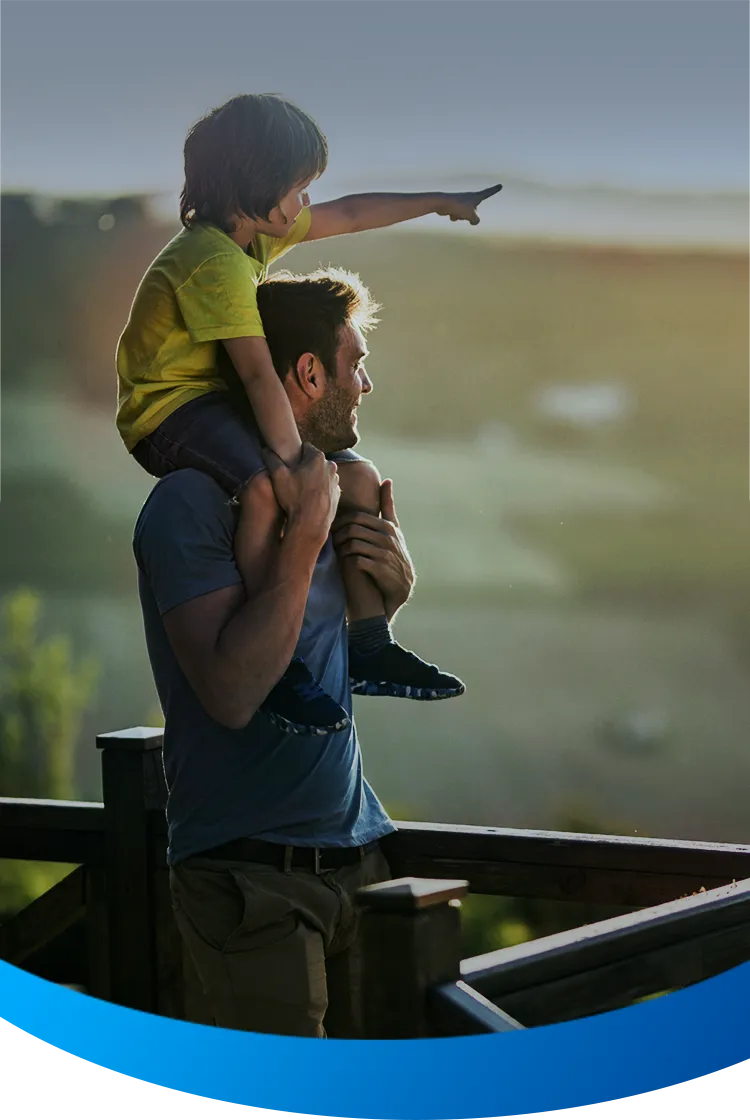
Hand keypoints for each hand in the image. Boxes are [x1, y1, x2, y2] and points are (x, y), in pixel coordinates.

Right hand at [262, 443, 339, 543]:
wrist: (310, 524)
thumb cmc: (294, 498)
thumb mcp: (278, 476)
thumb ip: (271, 459)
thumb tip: (265, 449)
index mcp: (317, 457)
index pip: (305, 447)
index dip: (295, 455)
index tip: (289, 465)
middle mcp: (330, 466)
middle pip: (313, 461)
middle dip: (304, 467)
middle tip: (293, 478)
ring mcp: (335, 481)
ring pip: (320, 474)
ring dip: (313, 478)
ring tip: (300, 490)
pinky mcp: (337, 494)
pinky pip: (326, 487)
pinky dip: (319, 490)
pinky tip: (309, 499)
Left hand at [332, 480, 414, 620]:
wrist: (401, 585)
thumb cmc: (393, 552)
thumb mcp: (393, 528)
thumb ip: (388, 506)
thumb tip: (387, 480)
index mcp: (388, 526)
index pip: (358, 517)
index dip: (341, 521)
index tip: (333, 527)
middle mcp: (388, 538)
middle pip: (353, 529)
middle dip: (338, 534)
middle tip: (330, 540)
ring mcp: (385, 553)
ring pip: (353, 544)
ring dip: (341, 548)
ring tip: (337, 551)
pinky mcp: (380, 569)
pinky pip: (357, 560)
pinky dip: (348, 561)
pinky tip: (346, 562)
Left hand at [435, 183, 502, 225]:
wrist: (442, 203)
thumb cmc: (458, 206)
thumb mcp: (472, 215)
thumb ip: (477, 220)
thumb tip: (474, 222)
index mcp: (476, 196)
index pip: (488, 193)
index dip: (494, 190)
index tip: (500, 185)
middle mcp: (469, 198)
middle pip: (475, 211)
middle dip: (469, 215)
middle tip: (462, 210)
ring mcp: (462, 202)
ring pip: (466, 216)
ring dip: (461, 217)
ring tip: (456, 212)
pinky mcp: (454, 207)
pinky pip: (457, 216)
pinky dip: (454, 217)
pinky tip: (450, 214)